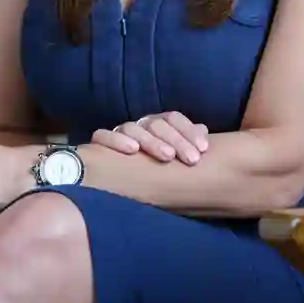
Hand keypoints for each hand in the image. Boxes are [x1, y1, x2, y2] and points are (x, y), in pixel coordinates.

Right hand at [91, 112, 209, 164]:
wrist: (119, 184)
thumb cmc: (156, 173)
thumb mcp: (177, 158)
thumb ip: (189, 143)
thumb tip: (203, 130)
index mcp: (157, 127)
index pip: (172, 118)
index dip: (188, 130)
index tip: (203, 149)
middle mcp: (138, 127)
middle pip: (156, 123)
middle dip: (176, 140)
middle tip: (192, 159)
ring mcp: (119, 134)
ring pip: (132, 128)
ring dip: (151, 141)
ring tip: (167, 157)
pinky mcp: (100, 145)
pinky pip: (103, 135)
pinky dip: (116, 140)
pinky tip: (132, 150)